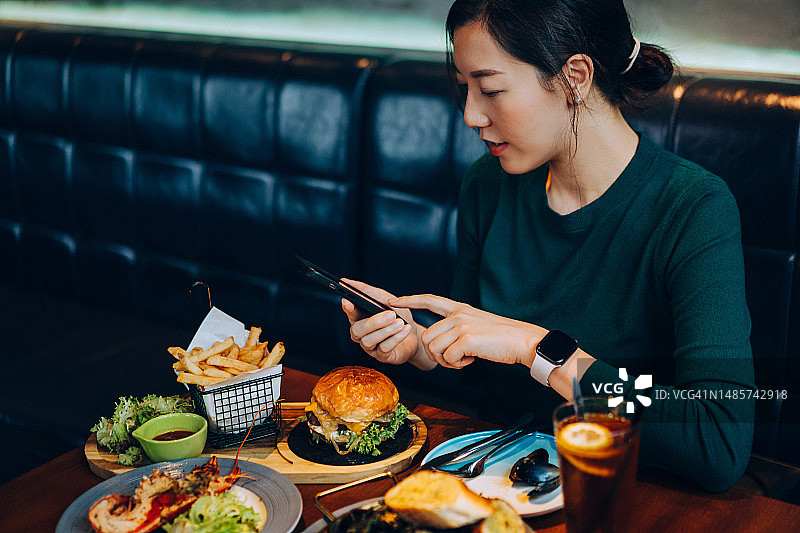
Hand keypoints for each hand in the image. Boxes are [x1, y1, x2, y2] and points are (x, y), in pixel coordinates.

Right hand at [340, 279, 423, 365]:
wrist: (415, 335)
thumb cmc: (399, 316)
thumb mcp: (387, 301)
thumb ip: (370, 293)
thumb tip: (349, 282)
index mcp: (360, 317)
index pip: (349, 312)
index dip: (347, 308)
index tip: (348, 301)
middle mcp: (361, 333)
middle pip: (357, 330)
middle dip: (373, 322)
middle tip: (391, 314)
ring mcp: (370, 346)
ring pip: (368, 340)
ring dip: (386, 330)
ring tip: (400, 322)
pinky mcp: (381, 356)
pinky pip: (384, 348)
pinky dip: (395, 338)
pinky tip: (405, 330)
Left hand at [389, 294, 547, 369]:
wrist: (523, 341)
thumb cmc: (502, 337)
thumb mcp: (477, 324)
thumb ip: (458, 327)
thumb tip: (442, 342)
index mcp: (460, 308)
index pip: (429, 299)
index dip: (410, 300)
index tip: (393, 301)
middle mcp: (458, 314)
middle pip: (426, 335)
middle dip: (435, 354)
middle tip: (453, 358)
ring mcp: (462, 325)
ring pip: (434, 348)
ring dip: (446, 361)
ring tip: (463, 359)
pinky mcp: (466, 339)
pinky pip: (448, 357)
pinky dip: (457, 365)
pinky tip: (470, 360)